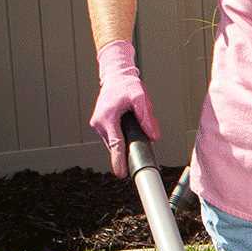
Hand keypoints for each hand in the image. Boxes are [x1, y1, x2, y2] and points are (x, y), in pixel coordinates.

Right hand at [90, 40, 158, 177]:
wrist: (115, 76)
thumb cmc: (127, 86)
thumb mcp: (141, 98)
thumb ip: (147, 118)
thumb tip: (154, 137)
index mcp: (108, 118)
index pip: (116, 144)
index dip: (119, 160)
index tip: (121, 174)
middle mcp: (99, 123)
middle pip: (117, 144)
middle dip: (129, 144)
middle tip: (141, 134)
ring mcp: (97, 125)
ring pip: (115, 141)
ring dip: (125, 138)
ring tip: (132, 121)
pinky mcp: (100, 124)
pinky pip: (113, 136)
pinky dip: (121, 134)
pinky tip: (128, 125)